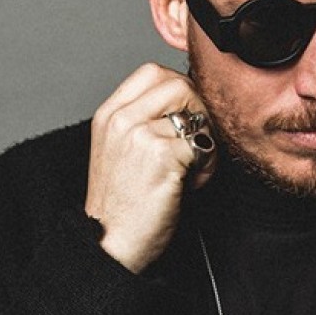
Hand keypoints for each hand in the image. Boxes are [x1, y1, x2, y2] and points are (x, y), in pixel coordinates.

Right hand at [84, 62, 215, 272]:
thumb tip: (188, 103)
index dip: (180, 89)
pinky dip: (207, 167)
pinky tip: (192, 185)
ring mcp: (140, 135)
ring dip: (205, 142)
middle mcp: (121, 120)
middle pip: (178, 84)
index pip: (152, 72)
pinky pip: (202, 146)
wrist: (111, 242)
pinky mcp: (161, 156)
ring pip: (195, 115)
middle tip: (196, 141)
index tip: (186, 116)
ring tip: (194, 169)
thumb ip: (143, 122)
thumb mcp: (120, 151)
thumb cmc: (122, 204)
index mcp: (109, 114)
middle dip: (199, 111)